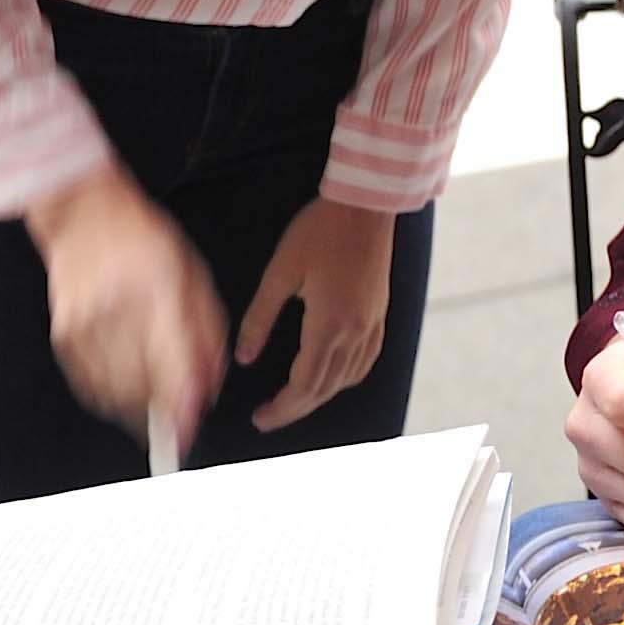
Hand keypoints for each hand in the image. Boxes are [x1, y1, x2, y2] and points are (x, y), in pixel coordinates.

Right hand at [22, 160, 227, 447]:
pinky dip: (112, 395)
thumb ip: (206, 336)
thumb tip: (207, 390)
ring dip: (139, 406)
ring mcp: (86, 324)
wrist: (83, 213)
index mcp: (158, 289)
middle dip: (164, 410)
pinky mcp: (64, 334)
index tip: (189, 431)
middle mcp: (118, 308)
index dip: (181, 405)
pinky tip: (126, 386)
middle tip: (177, 416)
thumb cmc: (144, 239)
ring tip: (153, 395)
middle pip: (142, 386)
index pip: (170, 362)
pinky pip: (91, 385)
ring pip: (116, 392)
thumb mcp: (194, 277)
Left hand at [239, 199, 396, 432]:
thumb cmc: (320, 231)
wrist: (366, 205)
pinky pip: (365, 361)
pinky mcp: (379, 314)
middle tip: (268, 418)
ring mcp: (371, 324)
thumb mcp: (281, 271)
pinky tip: (332, 377)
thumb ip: (260, 318)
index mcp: (328, 324)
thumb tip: (244, 357)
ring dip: (319, 396)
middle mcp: (354, 332)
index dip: (281, 408)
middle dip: (295, 409)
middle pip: (325, 389)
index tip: (260, 418)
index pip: (304, 385)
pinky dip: (345, 378)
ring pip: (347, 379)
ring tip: (294, 401)